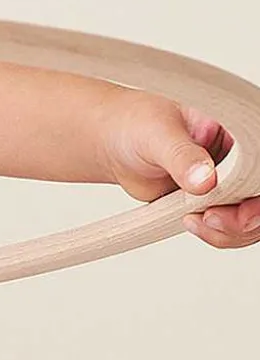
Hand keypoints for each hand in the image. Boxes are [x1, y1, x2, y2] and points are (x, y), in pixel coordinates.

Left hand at [96, 91, 258, 248]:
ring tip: (194, 220)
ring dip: (230, 230)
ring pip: (252, 219)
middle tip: (211, 218)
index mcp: (239, 132)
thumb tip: (204, 179)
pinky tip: (191, 222)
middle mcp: (242, 158)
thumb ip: (181, 156)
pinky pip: (232, 228)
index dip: (258, 192)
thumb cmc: (137, 125)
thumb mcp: (157, 134)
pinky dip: (217, 233)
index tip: (243, 207)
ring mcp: (232, 182)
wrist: (115, 144)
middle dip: (247, 218)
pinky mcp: (217, 202)